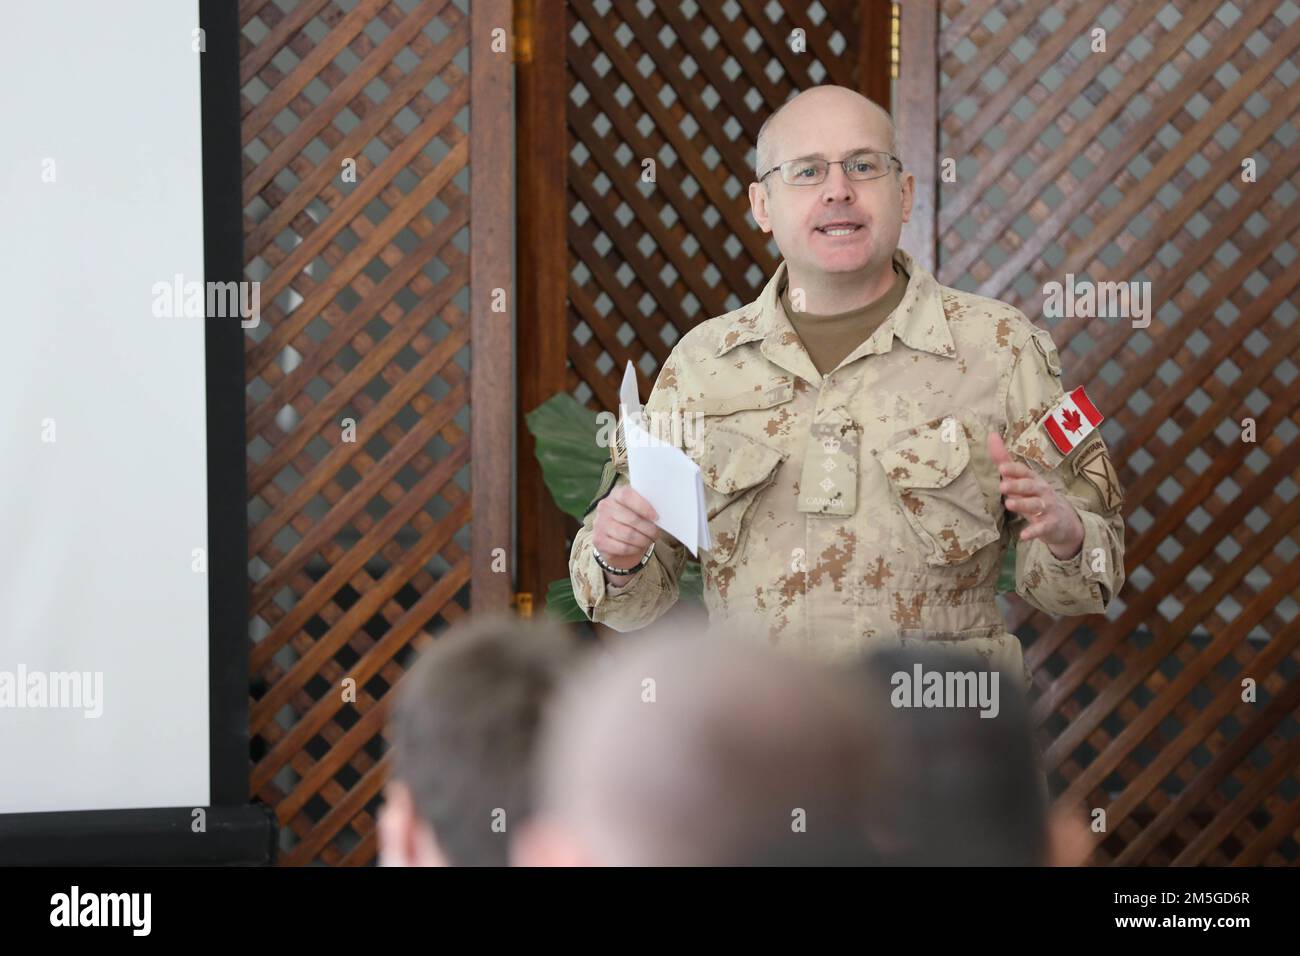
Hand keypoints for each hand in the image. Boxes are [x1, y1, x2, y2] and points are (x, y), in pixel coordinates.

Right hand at [592, 484, 659, 578]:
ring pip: (629, 535)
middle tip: (656, 533)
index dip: (643, 506)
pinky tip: (638, 547)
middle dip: (648, 529)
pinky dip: (635, 549)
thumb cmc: (631, 522)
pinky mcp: (599, 541)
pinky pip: (623, 547)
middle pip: (631, 519)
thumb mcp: (637, 510)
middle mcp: (605, 507)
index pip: (627, 496)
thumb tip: (660, 515)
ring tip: (648, 540)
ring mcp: (599, 524)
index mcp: (615, 494)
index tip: (656, 517)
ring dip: (643, 540)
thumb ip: (646, 508)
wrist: (615, 541)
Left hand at [988, 430, 1083, 559]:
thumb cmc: (1035, 495)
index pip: (1024, 471)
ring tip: (1009, 505)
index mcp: (1032, 479)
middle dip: (1017, 485)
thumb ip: (1004, 460)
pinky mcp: (1050, 524)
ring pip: (1036, 505)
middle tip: (1002, 486)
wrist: (1064, 521)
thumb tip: (990, 435)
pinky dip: (1033, 531)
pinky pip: (1042, 528)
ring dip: (1023, 505)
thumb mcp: (1021, 479)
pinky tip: (1024, 535)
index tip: (1001, 468)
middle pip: (1030, 486)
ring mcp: (1047, 507)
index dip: (1014, 470)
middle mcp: (1041, 490)